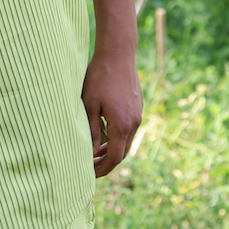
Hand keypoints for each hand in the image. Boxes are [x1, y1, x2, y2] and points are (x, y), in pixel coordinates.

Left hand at [82, 47, 142, 176]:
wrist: (118, 53)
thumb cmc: (99, 77)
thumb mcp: (89, 105)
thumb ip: (92, 131)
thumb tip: (91, 153)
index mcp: (122, 124)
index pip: (114, 157)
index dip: (103, 169)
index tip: (90, 174)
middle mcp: (134, 122)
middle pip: (123, 152)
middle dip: (107, 162)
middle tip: (90, 167)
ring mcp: (138, 114)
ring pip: (126, 141)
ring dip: (112, 149)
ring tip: (94, 152)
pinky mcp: (137, 107)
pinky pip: (128, 129)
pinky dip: (117, 136)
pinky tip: (103, 132)